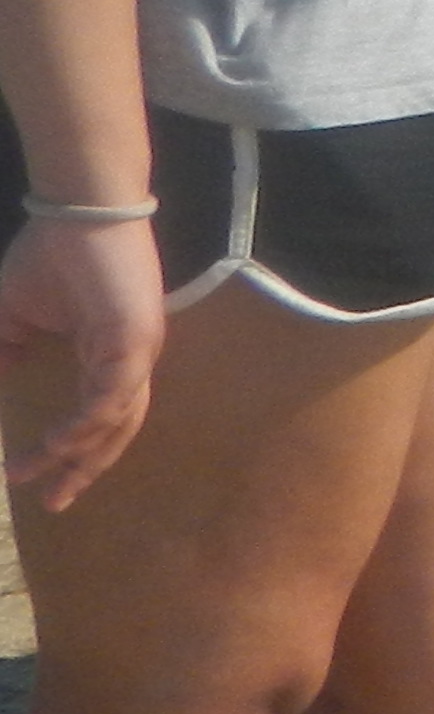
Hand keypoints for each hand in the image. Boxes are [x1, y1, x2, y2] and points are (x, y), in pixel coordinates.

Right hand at [0, 215, 160, 505]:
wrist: (78, 211)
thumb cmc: (51, 256)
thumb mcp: (13, 315)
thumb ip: (3, 352)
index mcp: (108, 357)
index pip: (95, 418)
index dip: (67, 452)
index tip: (32, 480)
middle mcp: (131, 361)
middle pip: (115, 431)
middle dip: (83, 469)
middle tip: (53, 503)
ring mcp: (138, 351)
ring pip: (117, 419)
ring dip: (81, 452)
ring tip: (45, 474)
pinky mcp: (137, 338)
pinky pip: (117, 393)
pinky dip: (93, 421)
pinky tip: (64, 441)